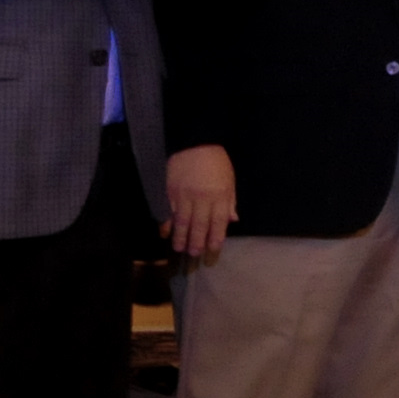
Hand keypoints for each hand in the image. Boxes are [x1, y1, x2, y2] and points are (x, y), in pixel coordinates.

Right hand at [165, 144, 236, 259]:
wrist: (195, 142)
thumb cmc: (216, 162)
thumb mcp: (229, 180)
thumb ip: (230, 201)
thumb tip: (233, 221)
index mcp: (220, 196)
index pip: (218, 223)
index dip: (215, 239)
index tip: (212, 251)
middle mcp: (202, 198)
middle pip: (199, 226)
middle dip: (196, 242)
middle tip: (193, 254)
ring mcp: (184, 195)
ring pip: (182, 222)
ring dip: (180, 237)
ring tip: (179, 248)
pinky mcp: (170, 191)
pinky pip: (168, 211)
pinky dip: (166, 223)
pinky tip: (165, 233)